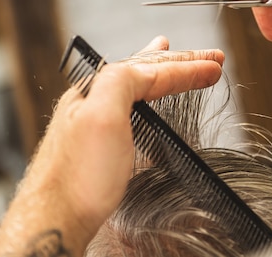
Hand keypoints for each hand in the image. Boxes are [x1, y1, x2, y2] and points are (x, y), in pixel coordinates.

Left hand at [0, 36, 223, 255]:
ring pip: (133, 86)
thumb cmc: (77, 177)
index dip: (185, 67)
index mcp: (94, 91)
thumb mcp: (102, 117)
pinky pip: (127, 106)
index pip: (149, 71)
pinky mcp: (95, 145)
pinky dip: (144, 95)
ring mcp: (92, 122)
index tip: (215, 66)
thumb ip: (120, 82)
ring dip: (158, 70)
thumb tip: (141, 67)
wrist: (56, 218)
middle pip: (141, 72)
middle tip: (210, 57)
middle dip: (178, 62)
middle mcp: (91, 102)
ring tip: (168, 53)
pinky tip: (144, 98)